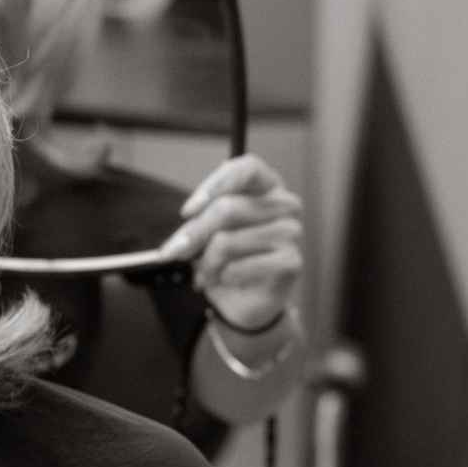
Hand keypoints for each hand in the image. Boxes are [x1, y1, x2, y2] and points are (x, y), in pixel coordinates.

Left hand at [159, 154, 302, 330]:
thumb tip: (183, 233)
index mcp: (266, 185)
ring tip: (205, 273)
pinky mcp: (291, 261)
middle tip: (175, 252)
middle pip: (227, 208)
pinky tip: (224, 280)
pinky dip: (223, 277)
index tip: (188, 211)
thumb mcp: (207, 231)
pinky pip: (241, 267)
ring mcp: (291, 232)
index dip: (214, 185)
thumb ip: (198, 222)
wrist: (246, 298)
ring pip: (228, 241)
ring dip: (206, 263)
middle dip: (194, 234)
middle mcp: (284, 204)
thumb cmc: (228, 257)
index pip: (246, 168)